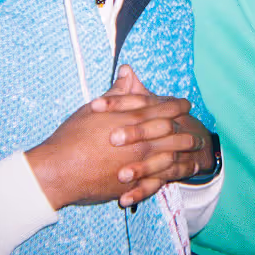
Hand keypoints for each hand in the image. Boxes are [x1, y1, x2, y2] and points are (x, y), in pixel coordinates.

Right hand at [26, 66, 206, 209]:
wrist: (59, 170)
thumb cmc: (73, 136)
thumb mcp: (96, 108)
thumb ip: (117, 92)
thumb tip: (127, 72)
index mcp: (134, 118)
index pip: (165, 108)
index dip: (178, 105)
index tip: (186, 104)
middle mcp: (142, 140)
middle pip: (175, 133)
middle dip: (187, 130)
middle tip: (196, 130)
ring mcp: (140, 163)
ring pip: (172, 157)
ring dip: (185, 154)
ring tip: (193, 152)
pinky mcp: (134, 183)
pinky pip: (159, 179)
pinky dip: (169, 175)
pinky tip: (175, 173)